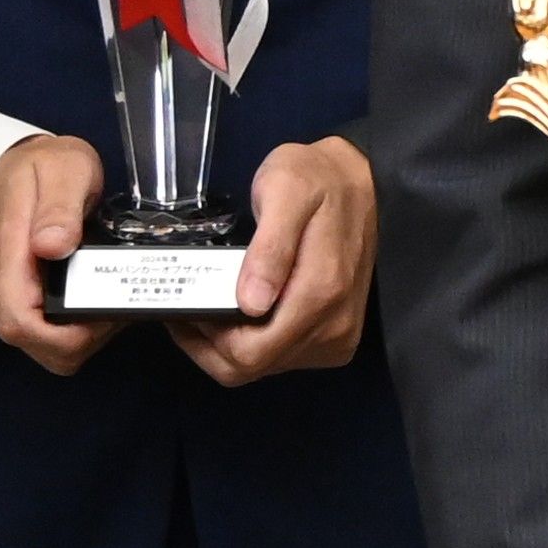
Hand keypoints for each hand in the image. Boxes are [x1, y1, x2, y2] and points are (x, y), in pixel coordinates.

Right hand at [0, 129, 125, 375]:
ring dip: (74, 336)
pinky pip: (32, 332)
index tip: (103, 312)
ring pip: (35, 346)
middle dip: (81, 340)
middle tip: (113, 304)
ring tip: (103, 298)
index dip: (68, 335)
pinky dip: (63, 327)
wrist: (14, 164)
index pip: (23, 325)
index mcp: (8, 256)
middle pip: (34, 346)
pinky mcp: (1, 297)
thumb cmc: (42, 166)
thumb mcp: (63, 170)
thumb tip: (52, 246)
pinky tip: (84, 299)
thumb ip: (59, 208)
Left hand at [176, 137, 376, 387]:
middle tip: (188, 306)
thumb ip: (270, 248)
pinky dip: (252, 345)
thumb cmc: (316, 178)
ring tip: (206, 306)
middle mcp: (333, 328)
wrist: (362, 181)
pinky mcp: (337, 339)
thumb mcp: (284, 190)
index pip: (250, 352)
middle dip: (210, 346)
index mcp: (320, 293)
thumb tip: (250, 305)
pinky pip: (282, 360)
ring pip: (264, 369)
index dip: (207, 338)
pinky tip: (237, 313)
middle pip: (252, 368)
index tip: (185, 304)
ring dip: (227, 347)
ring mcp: (338, 338)